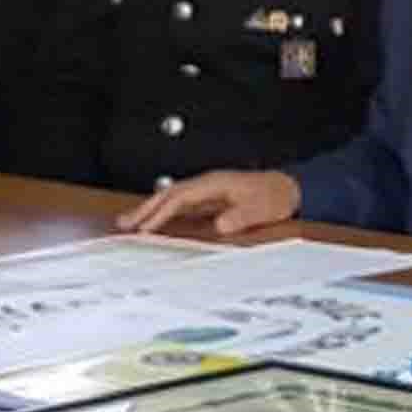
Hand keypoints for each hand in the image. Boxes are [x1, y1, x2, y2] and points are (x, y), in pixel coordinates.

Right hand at [123, 169, 297, 236]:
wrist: (289, 188)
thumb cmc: (275, 197)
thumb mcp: (262, 209)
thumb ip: (241, 216)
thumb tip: (219, 226)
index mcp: (214, 183)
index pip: (180, 197)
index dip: (161, 212)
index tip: (145, 228)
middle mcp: (206, 183)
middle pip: (168, 194)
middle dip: (145, 209)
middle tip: (122, 224)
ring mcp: (206, 189)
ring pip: (171, 198)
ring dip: (150, 210)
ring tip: (127, 223)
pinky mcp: (209, 197)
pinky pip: (179, 204)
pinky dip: (163, 212)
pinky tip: (152, 222)